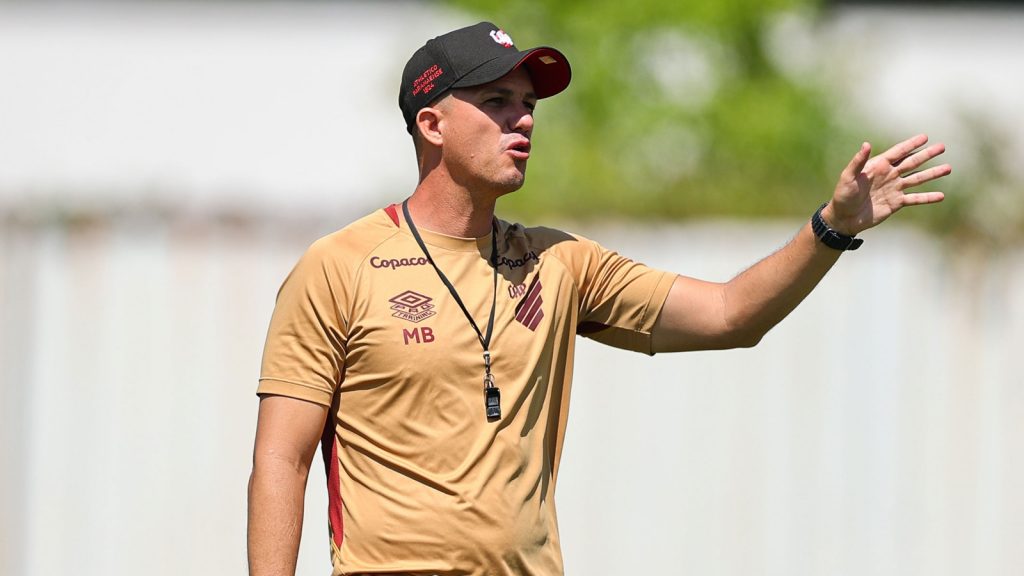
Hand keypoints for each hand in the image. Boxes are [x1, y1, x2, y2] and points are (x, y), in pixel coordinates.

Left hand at [822, 134, 950, 234]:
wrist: (844, 218)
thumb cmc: (843, 195)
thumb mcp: (848, 177)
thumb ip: (858, 161)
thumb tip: (866, 144)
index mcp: (878, 166)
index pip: (898, 152)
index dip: (911, 144)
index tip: (925, 137)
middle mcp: (889, 175)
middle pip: (912, 162)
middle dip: (927, 154)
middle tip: (942, 147)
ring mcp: (894, 189)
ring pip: (917, 179)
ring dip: (932, 174)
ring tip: (948, 168)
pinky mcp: (896, 203)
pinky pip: (915, 199)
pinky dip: (927, 197)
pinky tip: (941, 196)